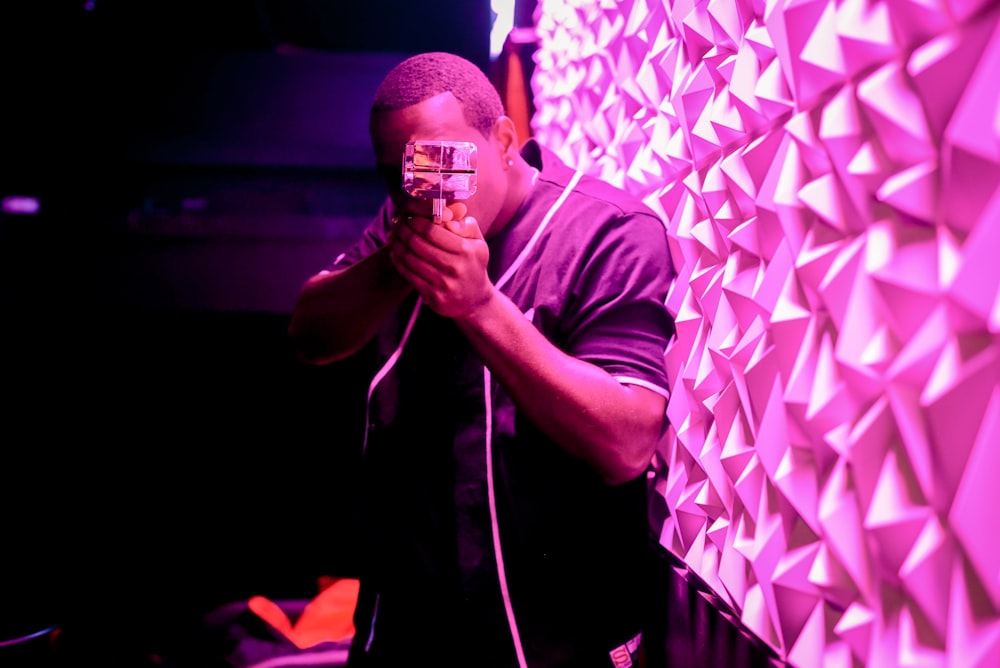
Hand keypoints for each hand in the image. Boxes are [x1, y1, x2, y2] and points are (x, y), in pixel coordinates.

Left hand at [388, 202, 492, 318]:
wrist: (476, 301)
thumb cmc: (473, 266)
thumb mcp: (479, 243)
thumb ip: (466, 226)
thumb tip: (447, 217)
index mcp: (465, 250)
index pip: (432, 231)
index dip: (416, 222)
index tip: (409, 216)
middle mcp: (454, 267)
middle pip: (417, 244)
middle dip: (402, 230)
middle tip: (396, 222)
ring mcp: (442, 283)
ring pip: (409, 259)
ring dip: (396, 245)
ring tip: (392, 235)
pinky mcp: (432, 296)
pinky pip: (408, 275)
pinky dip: (398, 262)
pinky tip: (395, 253)